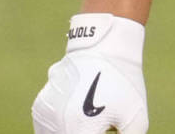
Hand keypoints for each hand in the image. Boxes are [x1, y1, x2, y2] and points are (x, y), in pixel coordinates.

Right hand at [32, 14, 148, 133]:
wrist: (103, 48)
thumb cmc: (122, 84)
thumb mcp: (135, 119)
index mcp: (78, 131)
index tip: (105, 132)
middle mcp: (56, 126)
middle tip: (100, 126)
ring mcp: (44, 117)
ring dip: (71, 132)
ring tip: (91, 121)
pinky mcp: (39, 109)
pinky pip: (46, 130)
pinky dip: (60, 131)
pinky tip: (78, 122)